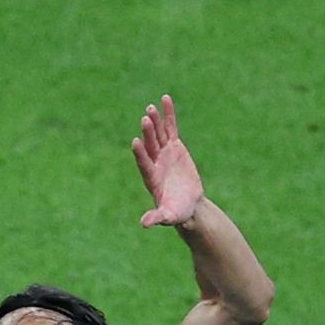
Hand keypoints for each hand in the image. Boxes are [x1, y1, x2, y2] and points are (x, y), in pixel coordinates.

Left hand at [130, 95, 205, 230]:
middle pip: (150, 145)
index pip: (144, 163)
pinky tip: (165, 99)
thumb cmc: (177, 213)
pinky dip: (168, 115)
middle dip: (148, 133)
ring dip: (155, 121)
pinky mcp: (174, 147)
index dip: (140, 154)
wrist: (188, 205)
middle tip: (145, 119)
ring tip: (151, 107)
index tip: (135, 143)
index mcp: (152, 178)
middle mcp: (155, 162)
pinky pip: (170, 128)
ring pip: (158, 134)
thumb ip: (157, 218)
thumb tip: (144, 224)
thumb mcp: (168, 217)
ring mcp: (164, 153)